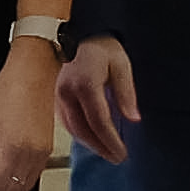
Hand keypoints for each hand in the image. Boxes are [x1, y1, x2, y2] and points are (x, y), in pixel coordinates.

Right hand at [57, 35, 137, 166]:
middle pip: (84, 130)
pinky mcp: (56, 96)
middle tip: (115, 157)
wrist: (80, 33)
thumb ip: (126, 93)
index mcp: (86, 85)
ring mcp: (59, 95)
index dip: (111, 141)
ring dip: (89, 143)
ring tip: (105, 151)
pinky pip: (66, 121)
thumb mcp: (121, 65)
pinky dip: (79, 133)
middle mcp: (68, 92)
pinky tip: (90, 137)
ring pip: (73, 128)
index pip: (99, 122)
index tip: (122, 153)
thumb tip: (133, 119)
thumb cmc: (100, 46)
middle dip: (100, 147)